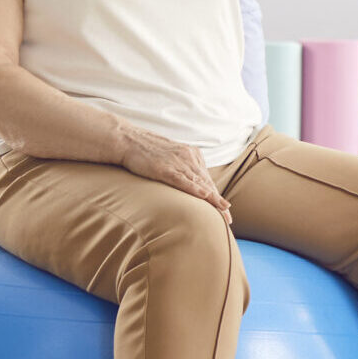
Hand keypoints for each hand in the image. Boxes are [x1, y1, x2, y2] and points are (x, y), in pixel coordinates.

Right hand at [118, 126, 233, 220]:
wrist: (128, 140)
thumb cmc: (146, 151)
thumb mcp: (170, 158)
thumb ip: (181, 168)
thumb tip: (188, 184)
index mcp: (192, 155)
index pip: (206, 180)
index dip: (216, 196)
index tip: (225, 210)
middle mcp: (189, 158)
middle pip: (207, 184)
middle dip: (219, 202)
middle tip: (229, 218)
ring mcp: (178, 163)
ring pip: (199, 183)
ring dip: (213, 200)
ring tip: (223, 212)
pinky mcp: (165, 168)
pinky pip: (183, 180)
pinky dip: (195, 189)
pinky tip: (205, 197)